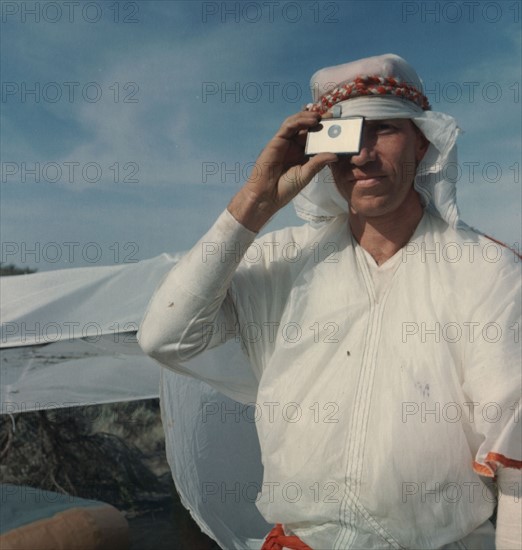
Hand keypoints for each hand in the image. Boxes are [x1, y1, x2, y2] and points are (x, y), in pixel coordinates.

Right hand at [228, 111, 337, 231]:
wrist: (267, 195)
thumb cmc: (285, 188)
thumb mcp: (306, 175)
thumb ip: (318, 163)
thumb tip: (335, 155)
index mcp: (302, 155)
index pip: (315, 138)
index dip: (325, 131)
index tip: (339, 126)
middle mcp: (294, 146)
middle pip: (307, 128)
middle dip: (320, 120)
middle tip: (333, 116)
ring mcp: (285, 143)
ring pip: (297, 123)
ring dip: (309, 117)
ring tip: (322, 116)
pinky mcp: (277, 141)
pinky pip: (288, 126)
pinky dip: (299, 120)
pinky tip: (311, 120)